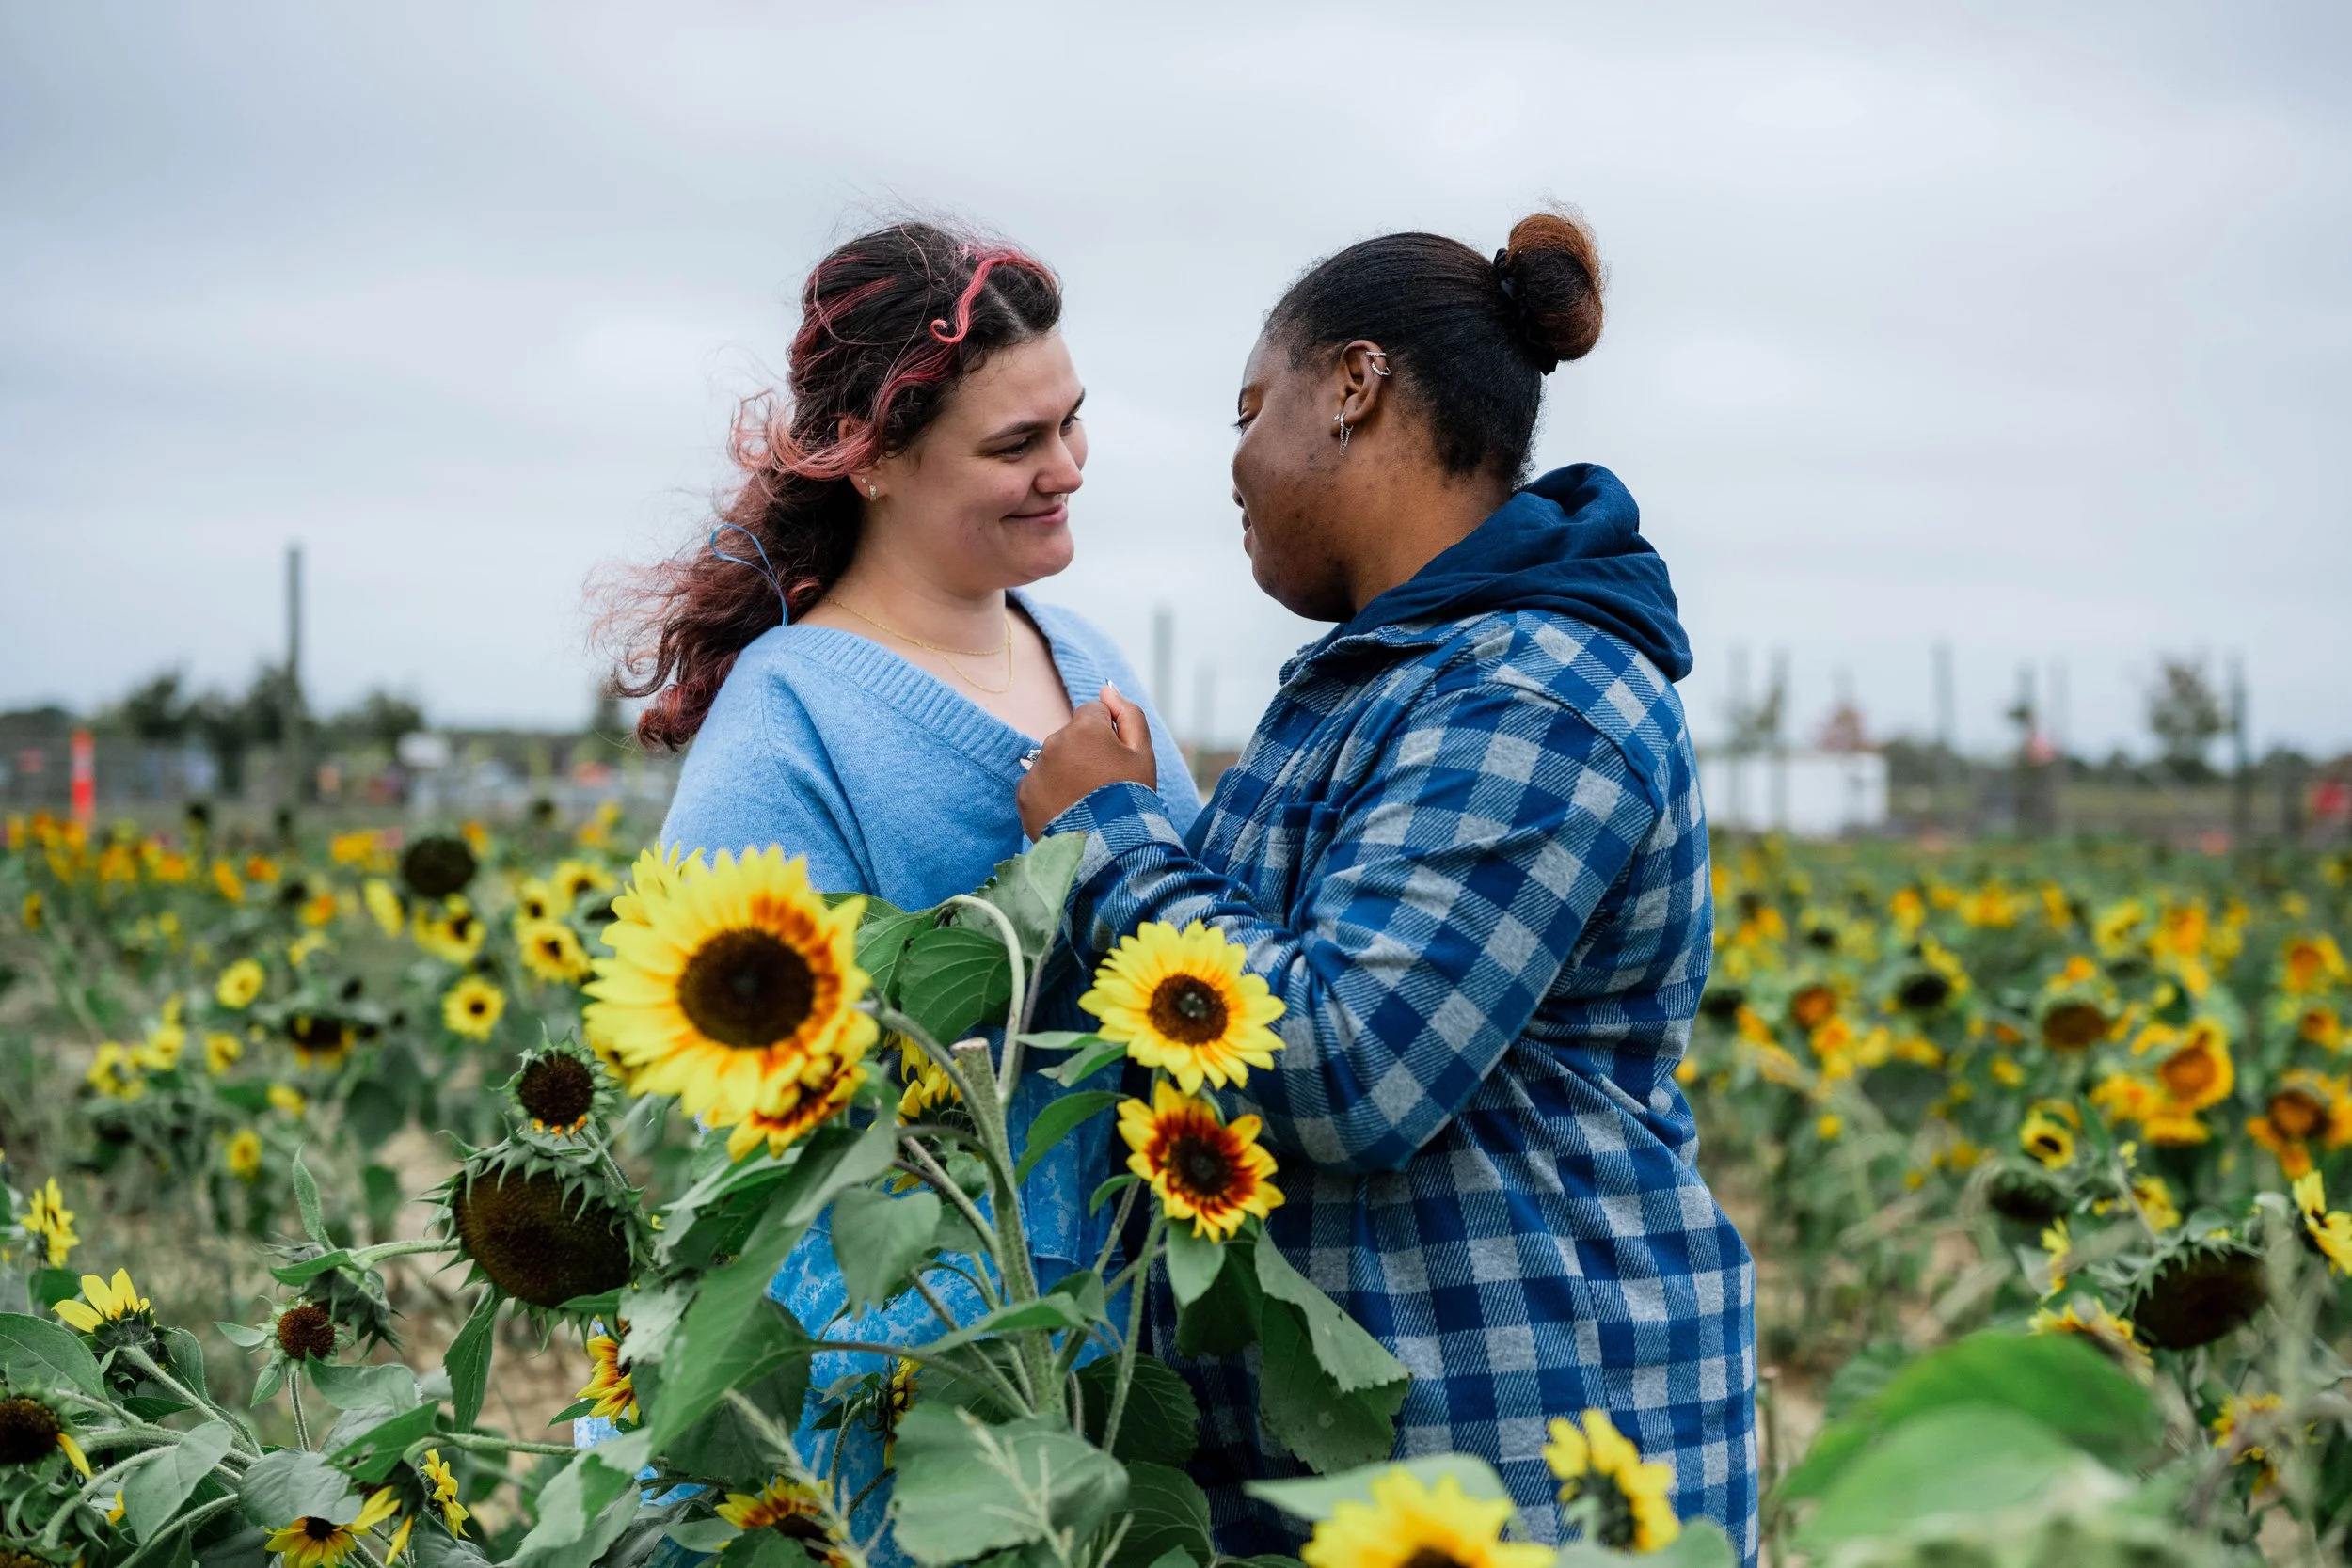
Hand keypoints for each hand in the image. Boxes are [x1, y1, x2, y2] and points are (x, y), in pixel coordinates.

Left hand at [1018, 683, 1156, 838]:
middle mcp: (1053, 742)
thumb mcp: (1143, 754)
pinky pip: (1038, 784)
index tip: (1114, 762)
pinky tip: (1069, 811)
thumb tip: (1107, 689)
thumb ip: (1128, 714)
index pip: (1093, 713)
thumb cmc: (1131, 799)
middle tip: (1102, 786)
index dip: (1107, 736)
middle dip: (1084, 754)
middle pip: (1070, 737)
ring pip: (1053, 760)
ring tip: (1086, 802)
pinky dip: (1050, 794)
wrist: (1111, 849)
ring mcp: (1035, 770)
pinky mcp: (1024, 796)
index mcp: (1084, 728)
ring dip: (1066, 773)